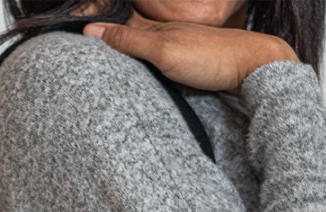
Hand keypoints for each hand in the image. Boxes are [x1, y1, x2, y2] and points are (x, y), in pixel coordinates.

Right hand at [81, 9, 299, 95]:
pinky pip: (157, 63)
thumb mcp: (164, 50)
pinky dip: (143, 64)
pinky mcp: (188, 66)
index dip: (95, 27)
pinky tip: (140, 72)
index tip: (71, 31)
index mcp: (155, 28)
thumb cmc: (211, 58)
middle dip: (106, 37)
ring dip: (124, 51)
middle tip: (80, 43)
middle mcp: (164, 35)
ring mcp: (177, 50)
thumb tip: (91, 31)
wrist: (254, 68)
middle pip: (127, 35)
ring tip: (101, 56)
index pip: (116, 25)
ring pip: (142, 49)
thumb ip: (129, 41)